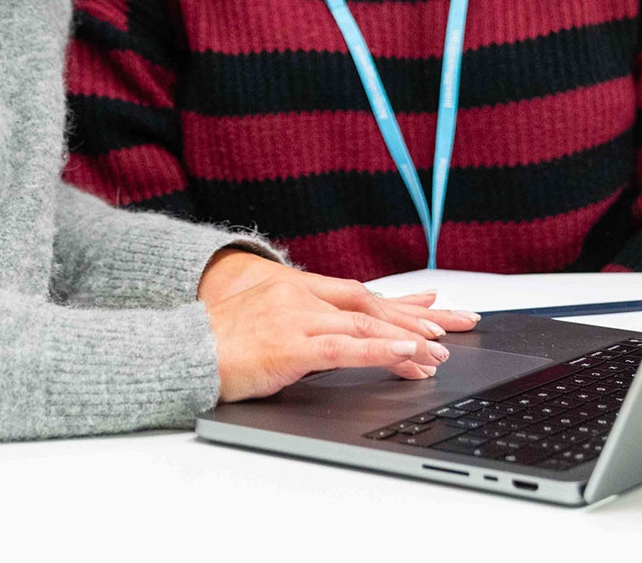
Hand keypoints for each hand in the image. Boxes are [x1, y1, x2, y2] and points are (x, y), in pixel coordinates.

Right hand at [199, 254, 479, 401]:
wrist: (181, 351)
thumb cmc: (217, 344)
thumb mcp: (262, 324)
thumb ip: (298, 326)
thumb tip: (330, 344)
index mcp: (294, 288)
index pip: (359, 292)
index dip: (400, 301)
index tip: (436, 305)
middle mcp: (300, 296)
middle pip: (371, 303)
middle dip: (419, 316)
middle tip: (460, 325)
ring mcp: (295, 318)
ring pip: (364, 325)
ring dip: (407, 339)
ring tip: (440, 352)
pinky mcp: (290, 346)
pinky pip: (344, 348)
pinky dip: (380, 349)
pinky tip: (407, 353)